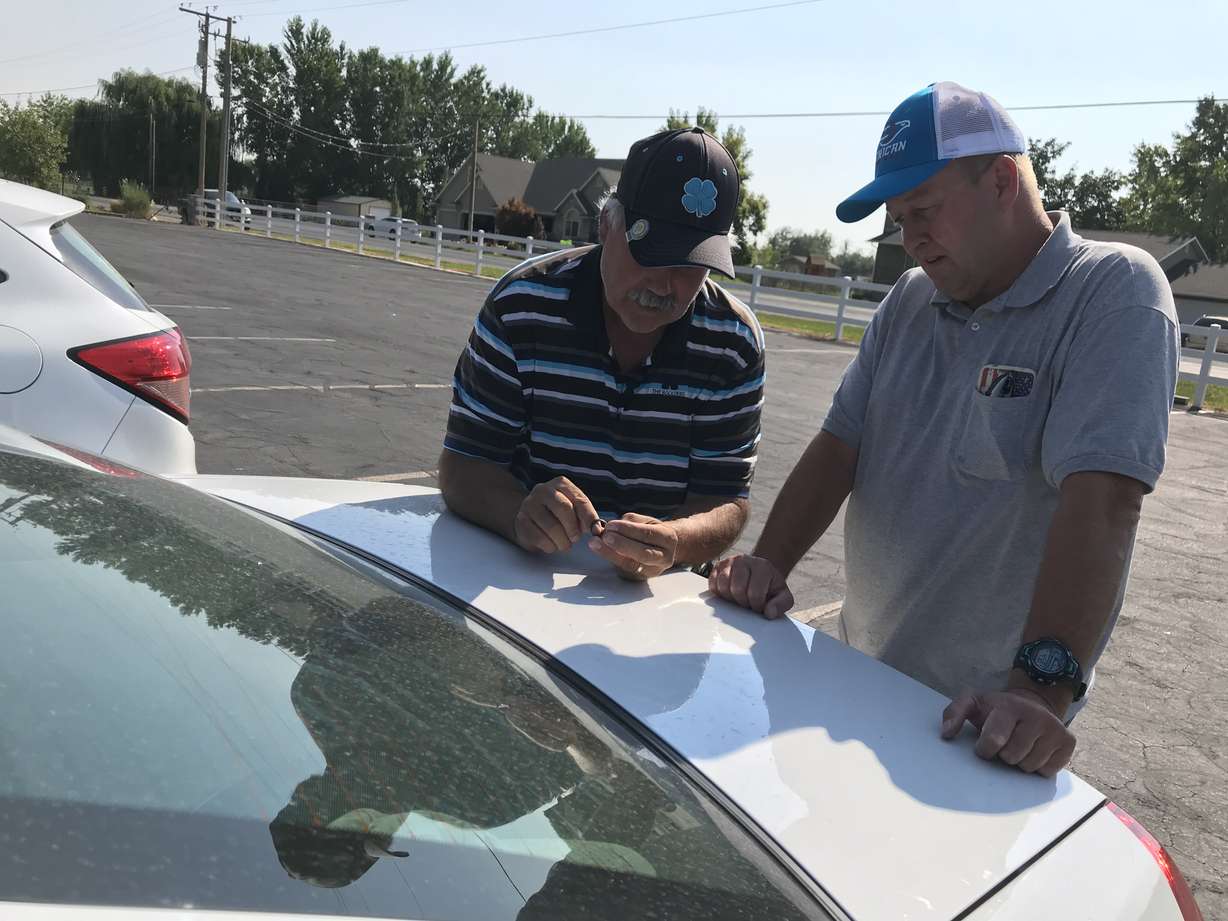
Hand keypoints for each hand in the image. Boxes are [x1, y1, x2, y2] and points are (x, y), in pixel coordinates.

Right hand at [513, 477, 599, 553]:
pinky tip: (552, 545)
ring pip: (551, 526)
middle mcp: (543, 490)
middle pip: (564, 509)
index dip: (589, 518)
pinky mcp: (521, 521)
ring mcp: (529, 504)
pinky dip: (550, 546)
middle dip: (573, 528)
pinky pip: (539, 538)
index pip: (580, 500)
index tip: (594, 531)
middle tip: (575, 539)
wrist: (529, 518)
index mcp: (560, 484)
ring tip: (564, 544)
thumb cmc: (557, 515)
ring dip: (562, 541)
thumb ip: (586, 517)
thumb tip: (597, 529)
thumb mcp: (574, 510)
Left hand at [587, 513, 677, 579]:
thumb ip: (629, 522)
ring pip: (632, 565)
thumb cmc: (651, 531)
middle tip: (605, 536)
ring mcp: (652, 570)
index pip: (648, 534)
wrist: (662, 548)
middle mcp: (664, 557)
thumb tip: (609, 527)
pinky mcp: (640, 578)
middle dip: (621, 544)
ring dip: (611, 554)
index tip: (611, 525)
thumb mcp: (646, 521)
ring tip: (595, 543)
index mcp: (668, 538)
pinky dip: (611, 560)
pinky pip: (624, 570)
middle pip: (642, 553)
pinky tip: (600, 551)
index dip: (628, 530)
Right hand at [707, 554, 793, 618]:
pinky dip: (719, 593)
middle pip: (737, 589)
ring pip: (723, 585)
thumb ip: (781, 604)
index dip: (756, 605)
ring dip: (730, 598)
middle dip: (743, 602)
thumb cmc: (770, 586)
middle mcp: (744, 560)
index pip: (755, 593)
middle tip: (748, 603)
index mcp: (762, 567)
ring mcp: (729, 561)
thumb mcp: (783, 596)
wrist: (760, 572)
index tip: (759, 605)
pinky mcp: (717, 567)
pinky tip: (729, 594)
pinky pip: (713, 584)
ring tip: (739, 598)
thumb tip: (770, 613)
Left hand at [941, 688, 1076, 776]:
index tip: (984, 745)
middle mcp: (1036, 716)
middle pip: (1012, 757)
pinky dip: (1038, 767)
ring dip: (1020, 762)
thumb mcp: (973, 704)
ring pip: (1029, 766)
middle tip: (1005, 743)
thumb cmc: (997, 711)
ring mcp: (1055, 728)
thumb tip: (945, 734)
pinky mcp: (1068, 742)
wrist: (1032, 704)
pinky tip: (1034, 751)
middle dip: (1004, 755)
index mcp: (1010, 706)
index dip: (985, 749)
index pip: (994, 740)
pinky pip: (1047, 771)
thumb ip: (954, 712)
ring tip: (1019, 746)